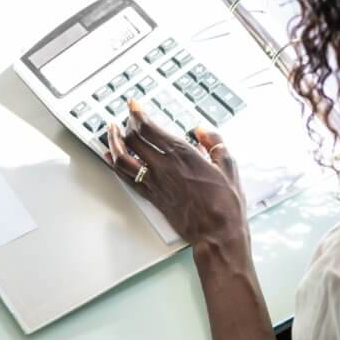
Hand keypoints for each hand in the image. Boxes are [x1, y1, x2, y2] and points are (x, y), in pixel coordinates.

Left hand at [106, 100, 248, 250]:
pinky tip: (111, 159)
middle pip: (132, 139)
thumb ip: (215, 143)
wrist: (217, 234)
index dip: (137, 113)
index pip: (149, 128)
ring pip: (123, 158)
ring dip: (113, 142)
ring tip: (110, 133)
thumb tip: (203, 130)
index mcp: (182, 154)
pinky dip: (115, 165)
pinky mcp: (152, 198)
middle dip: (125, 124)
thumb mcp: (229, 166)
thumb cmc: (226, 204)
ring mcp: (155, 183)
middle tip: (126, 118)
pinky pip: (126, 178)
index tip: (133, 105)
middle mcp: (163, 167)